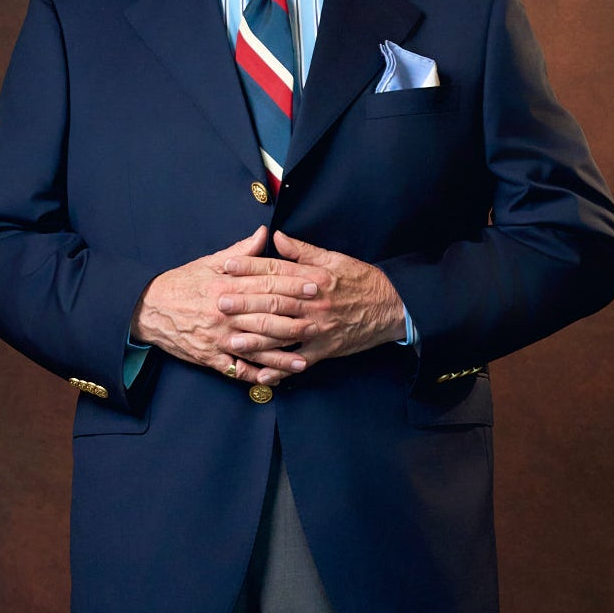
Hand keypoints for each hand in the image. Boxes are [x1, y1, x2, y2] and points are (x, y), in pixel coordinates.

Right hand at [130, 225, 319, 386]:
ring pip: (256, 347)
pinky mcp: (211, 357)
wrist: (148, 309)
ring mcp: (218, 338)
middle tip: (320, 320)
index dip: (293, 285)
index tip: (315, 285)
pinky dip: (257, 376)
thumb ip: (240, 252)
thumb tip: (264, 234)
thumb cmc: (182, 284)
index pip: (266, 284)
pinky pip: (237, 370)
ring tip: (305, 358)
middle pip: (266, 316)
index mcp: (226, 286)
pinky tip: (275, 380)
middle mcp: (224, 313)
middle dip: (295, 319)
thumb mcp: (209, 262)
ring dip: (282, 355)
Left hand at [218, 231, 407, 375]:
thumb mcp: (334, 259)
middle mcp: (315, 302)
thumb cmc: (362, 281)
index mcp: (315, 277)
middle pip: (275, 300)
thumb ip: (302, 251)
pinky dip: (281, 370)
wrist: (392, 307)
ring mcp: (319, 328)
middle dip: (246, 302)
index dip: (251, 267)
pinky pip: (299, 361)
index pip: (277, 270)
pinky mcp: (326, 349)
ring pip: (284, 333)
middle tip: (221, 303)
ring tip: (233, 339)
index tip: (227, 266)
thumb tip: (275, 237)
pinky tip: (262, 376)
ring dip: (257, 338)